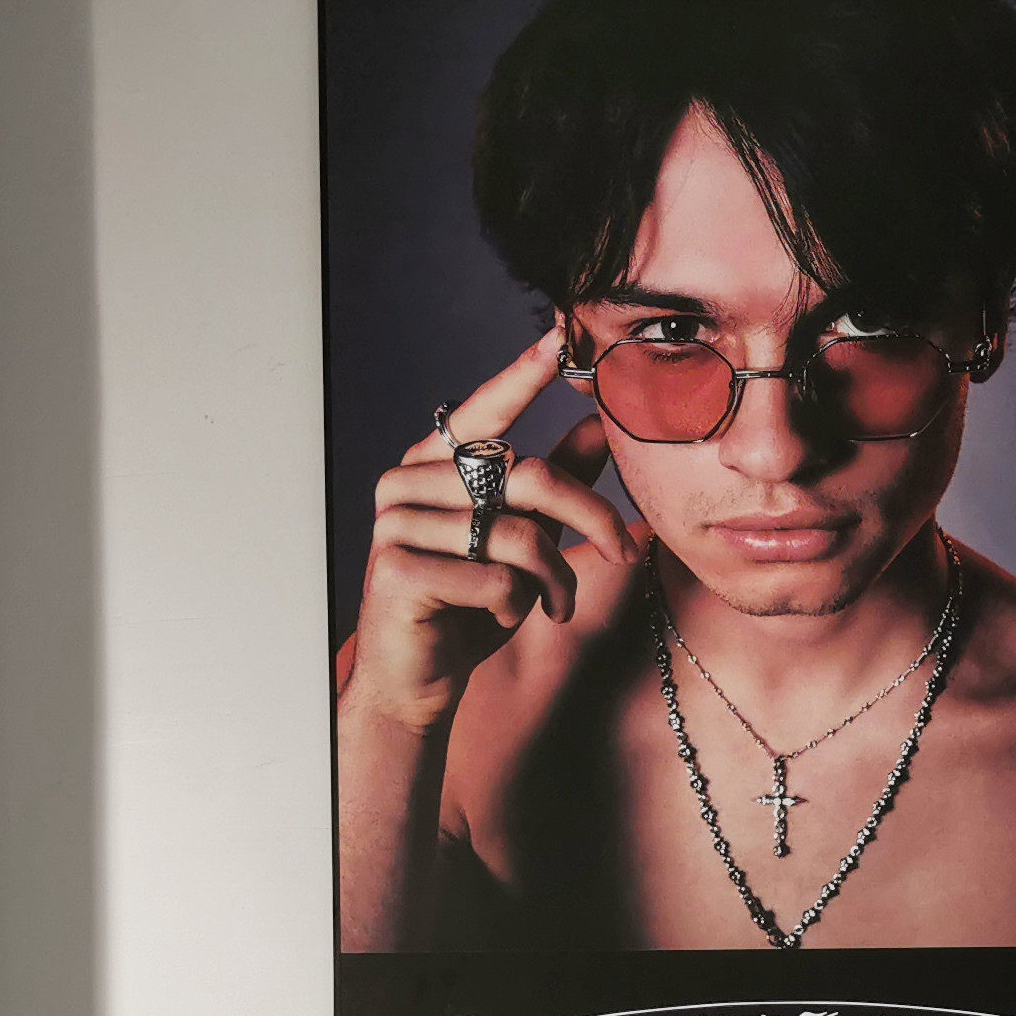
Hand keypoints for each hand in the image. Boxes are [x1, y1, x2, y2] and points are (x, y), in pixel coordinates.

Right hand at [345, 330, 641, 738]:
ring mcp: (395, 525)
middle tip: (620, 552)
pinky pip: (493, 577)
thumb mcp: (521, 538)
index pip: (485, 412)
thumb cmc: (468, 604)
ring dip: (554, 578)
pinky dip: (515, 604)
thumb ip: (554, 481)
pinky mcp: (397, 570)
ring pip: (516, 534)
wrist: (417, 679)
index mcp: (431, 464)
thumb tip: (599, 422)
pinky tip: (502, 616)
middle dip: (588, 518)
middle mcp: (406, 483)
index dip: (524, 376)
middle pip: (525, 477)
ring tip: (554, 604)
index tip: (561, 336)